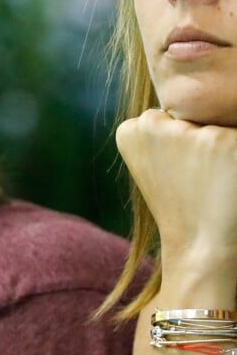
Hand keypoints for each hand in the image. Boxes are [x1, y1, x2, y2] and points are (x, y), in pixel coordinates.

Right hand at [116, 109, 236, 294]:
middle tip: (191, 179)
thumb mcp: (149, 165)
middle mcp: (153, 124)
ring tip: (210, 181)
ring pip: (213, 125)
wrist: (200, 248)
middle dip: (193, 142)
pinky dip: (235, 156)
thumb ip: (158, 133)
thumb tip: (185, 107)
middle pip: (186, 117)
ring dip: (217, 147)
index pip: (160, 118)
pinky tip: (227, 179)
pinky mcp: (225, 142)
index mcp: (129, 130)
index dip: (172, 146)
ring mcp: (189, 133)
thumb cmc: (178, 204)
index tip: (170, 173)